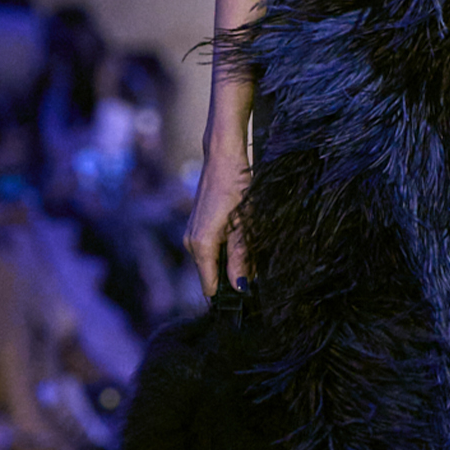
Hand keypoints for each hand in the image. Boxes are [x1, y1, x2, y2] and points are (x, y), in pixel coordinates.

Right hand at [183, 144, 250, 296]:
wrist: (223, 155)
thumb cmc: (236, 185)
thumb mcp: (245, 223)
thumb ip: (241, 257)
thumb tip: (241, 287)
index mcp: (200, 246)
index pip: (210, 288)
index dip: (230, 294)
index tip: (249, 294)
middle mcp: (191, 243)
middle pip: (214, 275)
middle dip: (235, 274)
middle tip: (258, 262)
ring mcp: (192, 234)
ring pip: (215, 260)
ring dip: (233, 259)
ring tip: (252, 242)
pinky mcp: (198, 226)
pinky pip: (214, 247)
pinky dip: (228, 246)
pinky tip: (243, 232)